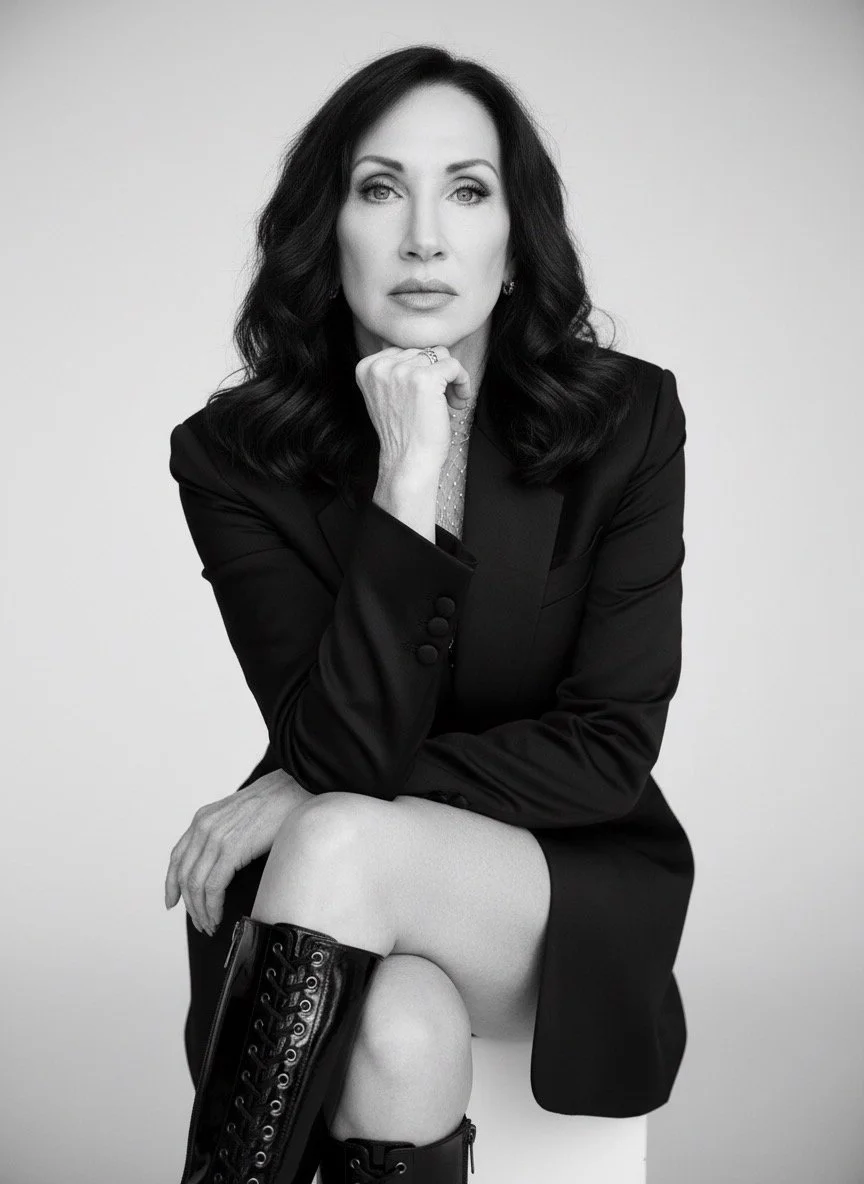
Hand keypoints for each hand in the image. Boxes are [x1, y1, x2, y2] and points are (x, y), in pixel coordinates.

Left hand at [164, 770, 314, 934]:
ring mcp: (216, 838)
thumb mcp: (238, 815)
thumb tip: (224, 864)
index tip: (172, 902)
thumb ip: (225, 834)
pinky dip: (212, 907)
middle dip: (189, 905)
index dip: (171, 884)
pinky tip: (218, 917)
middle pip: (184, 876)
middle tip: (200, 923)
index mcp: (202, 819)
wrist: (295, 787)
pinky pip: (213, 887)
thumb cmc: (275, 803)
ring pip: (196, 885)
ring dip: (200, 911)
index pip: (177, 857)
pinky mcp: (231, 849)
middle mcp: (203, 827)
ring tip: (210, 925)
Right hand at [355, 345, 471, 476]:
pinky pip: (454, 365)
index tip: (429, 393)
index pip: (405, 349)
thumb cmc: (403, 434)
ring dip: (451, 377)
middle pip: (423, 349)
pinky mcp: (424, 379)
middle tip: (442, 400)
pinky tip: (459, 400)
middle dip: (438, 373)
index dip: (422, 369)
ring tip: (451, 401)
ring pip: (440, 354)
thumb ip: (395, 371)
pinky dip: (463, 381)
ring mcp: (401, 371)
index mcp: (366, 367)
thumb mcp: (387, 396)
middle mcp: (380, 366)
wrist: (407, 462)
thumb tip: (424, 349)